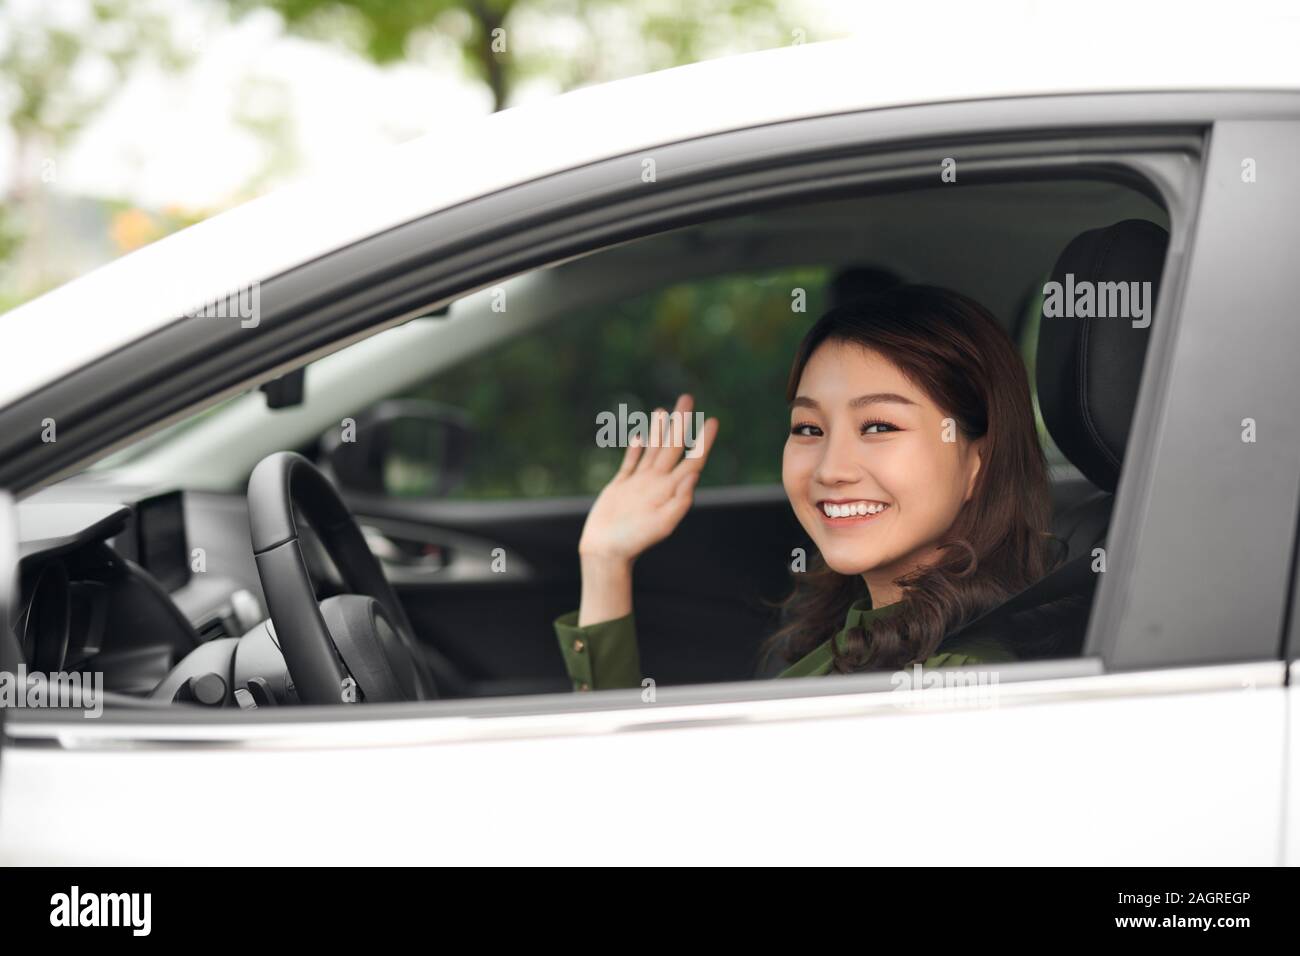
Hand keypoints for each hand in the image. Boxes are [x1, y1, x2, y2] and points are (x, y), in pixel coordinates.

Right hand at [578, 393, 718, 565]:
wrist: (606, 552)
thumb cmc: (634, 542)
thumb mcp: (662, 524)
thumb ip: (679, 501)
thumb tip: (693, 476)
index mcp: (670, 490)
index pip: (692, 460)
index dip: (703, 441)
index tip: (712, 420)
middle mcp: (657, 483)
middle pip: (672, 446)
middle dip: (681, 423)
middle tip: (688, 398)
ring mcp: (639, 484)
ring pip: (652, 450)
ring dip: (659, 430)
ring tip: (664, 411)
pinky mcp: (620, 486)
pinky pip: (630, 463)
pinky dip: (636, 449)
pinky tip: (640, 437)